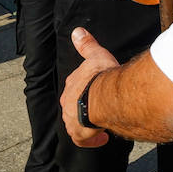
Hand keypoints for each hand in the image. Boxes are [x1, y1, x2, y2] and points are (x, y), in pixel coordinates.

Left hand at [61, 27, 119, 147]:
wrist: (104, 97)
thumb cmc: (102, 76)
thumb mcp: (95, 55)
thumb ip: (87, 45)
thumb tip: (77, 31)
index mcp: (71, 85)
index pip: (75, 87)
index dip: (85, 89)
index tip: (96, 91)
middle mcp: (68, 103)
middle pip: (74, 106)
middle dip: (84, 108)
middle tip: (100, 108)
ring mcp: (72, 119)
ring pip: (76, 123)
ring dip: (87, 123)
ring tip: (101, 124)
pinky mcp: (79, 134)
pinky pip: (82, 140)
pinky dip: (91, 140)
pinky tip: (102, 138)